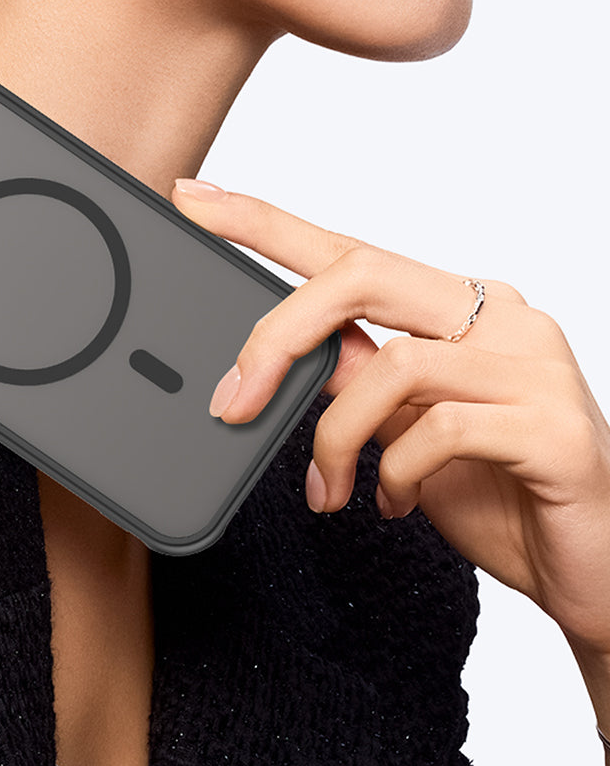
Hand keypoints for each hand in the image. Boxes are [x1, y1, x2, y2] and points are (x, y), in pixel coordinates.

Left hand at [171, 177, 609, 663]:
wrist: (591, 568)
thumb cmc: (496, 488)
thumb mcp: (403, 425)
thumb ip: (353, 380)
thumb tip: (278, 357)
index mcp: (459, 307)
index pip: (349, 248)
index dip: (264, 221)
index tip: (195, 197)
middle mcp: (501, 316)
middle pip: (361, 273)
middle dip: (277, 334)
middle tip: (232, 399)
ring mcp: (533, 365)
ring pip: (392, 363)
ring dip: (335, 436)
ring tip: (328, 489)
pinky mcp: (554, 427)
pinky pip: (440, 429)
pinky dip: (395, 473)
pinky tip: (395, 502)